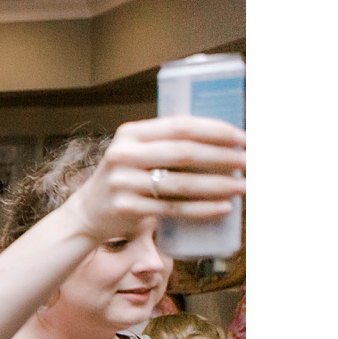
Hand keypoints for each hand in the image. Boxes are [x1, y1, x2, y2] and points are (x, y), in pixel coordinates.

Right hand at [68, 116, 246, 243]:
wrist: (88, 212)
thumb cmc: (126, 178)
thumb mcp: (136, 153)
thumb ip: (166, 144)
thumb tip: (226, 141)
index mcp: (130, 133)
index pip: (180, 126)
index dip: (216, 131)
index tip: (244, 138)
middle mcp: (123, 154)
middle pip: (184, 153)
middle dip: (223, 157)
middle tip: (250, 163)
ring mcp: (122, 183)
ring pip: (181, 184)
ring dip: (219, 186)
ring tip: (244, 187)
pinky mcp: (126, 208)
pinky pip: (173, 209)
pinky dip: (202, 209)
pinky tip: (224, 208)